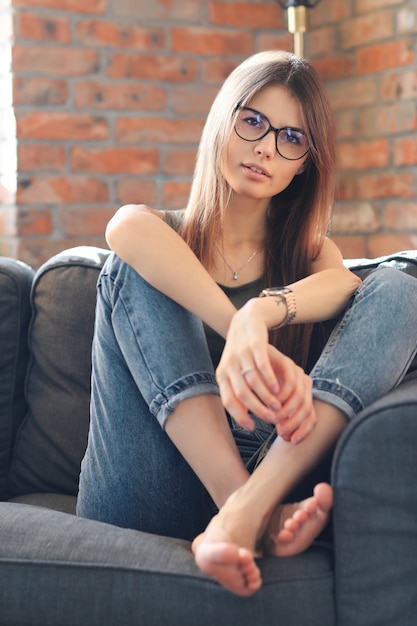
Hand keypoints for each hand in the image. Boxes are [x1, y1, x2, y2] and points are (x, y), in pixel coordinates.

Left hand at [216, 302, 315, 442]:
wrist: (247, 319)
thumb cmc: (243, 352)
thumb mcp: (236, 371)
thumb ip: (238, 391)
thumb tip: (244, 417)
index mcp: (222, 375)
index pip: (228, 401)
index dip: (240, 416)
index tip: (253, 427)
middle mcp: (229, 365)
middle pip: (242, 394)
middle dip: (258, 410)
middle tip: (271, 420)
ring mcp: (241, 354)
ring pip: (253, 381)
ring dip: (266, 397)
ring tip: (278, 407)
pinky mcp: (254, 345)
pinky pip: (262, 365)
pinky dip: (270, 380)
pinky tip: (278, 390)